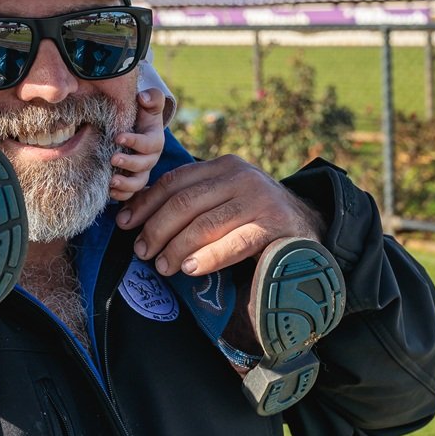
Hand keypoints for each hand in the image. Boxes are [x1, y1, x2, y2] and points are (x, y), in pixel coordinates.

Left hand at [109, 88, 165, 200]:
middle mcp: (150, 159)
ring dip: (126, 184)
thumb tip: (143, 97)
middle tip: (113, 159)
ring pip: (138, 183)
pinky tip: (109, 191)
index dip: (135, 141)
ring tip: (111, 181)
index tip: (118, 137)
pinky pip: (130, 195)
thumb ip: (151, 98)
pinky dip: (121, 195)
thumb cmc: (141, 115)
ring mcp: (141, 172)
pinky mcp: (131, 182)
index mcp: (155, 140)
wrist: (134, 128)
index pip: (149, 143)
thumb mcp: (148, 103)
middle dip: (129, 163)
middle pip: (144, 166)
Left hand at [115, 154, 324, 276]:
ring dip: (177, 247)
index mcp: (224, 166)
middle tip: (141, 252)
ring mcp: (260, 200)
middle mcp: (242, 176)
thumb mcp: (225, 200)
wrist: (310, 228)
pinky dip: (209, 257)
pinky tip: (191, 269)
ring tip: (162, 266)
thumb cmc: (255, 219)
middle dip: (157, 228)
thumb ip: (194, 202)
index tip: (124, 224)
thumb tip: (138, 219)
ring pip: (205, 223)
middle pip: (185, 202)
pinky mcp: (275, 226)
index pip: (175, 181)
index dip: (145, 203)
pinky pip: (235, 243)